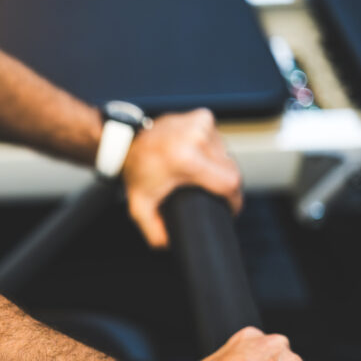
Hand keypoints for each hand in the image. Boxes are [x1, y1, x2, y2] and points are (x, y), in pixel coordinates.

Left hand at [121, 108, 241, 247]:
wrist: (126, 144)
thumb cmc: (135, 173)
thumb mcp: (141, 207)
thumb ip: (155, 232)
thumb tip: (172, 244)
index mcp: (186, 159)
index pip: (229, 183)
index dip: (234, 200)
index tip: (229, 209)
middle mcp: (196, 137)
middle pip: (231, 169)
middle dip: (225, 185)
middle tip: (208, 192)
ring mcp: (200, 123)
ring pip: (227, 154)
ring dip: (218, 167)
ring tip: (196, 173)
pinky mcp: (202, 116)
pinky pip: (219, 141)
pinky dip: (213, 151)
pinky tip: (197, 156)